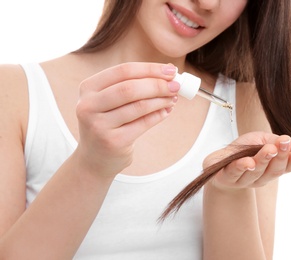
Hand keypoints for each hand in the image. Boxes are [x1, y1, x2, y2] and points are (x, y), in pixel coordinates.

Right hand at [75, 62, 178, 177]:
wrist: (94, 159)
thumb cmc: (107, 124)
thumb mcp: (109, 101)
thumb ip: (132, 85)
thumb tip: (167, 73)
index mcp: (88, 88)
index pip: (123, 71)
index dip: (150, 69)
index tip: (171, 70)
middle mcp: (89, 105)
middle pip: (130, 88)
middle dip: (158, 85)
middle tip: (176, 85)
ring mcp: (99, 125)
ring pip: (138, 106)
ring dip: (161, 100)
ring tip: (173, 98)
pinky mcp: (113, 142)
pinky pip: (143, 124)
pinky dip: (158, 115)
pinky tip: (166, 111)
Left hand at [203, 131, 290, 189]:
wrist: (219, 163)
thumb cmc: (244, 151)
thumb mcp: (261, 140)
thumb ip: (276, 142)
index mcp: (271, 169)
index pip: (286, 167)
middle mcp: (260, 177)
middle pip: (273, 170)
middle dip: (281, 156)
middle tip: (285, 143)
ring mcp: (244, 180)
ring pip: (256, 172)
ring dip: (263, 160)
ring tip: (269, 149)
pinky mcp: (227, 178)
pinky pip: (235, 172)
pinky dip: (242, 167)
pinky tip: (248, 162)